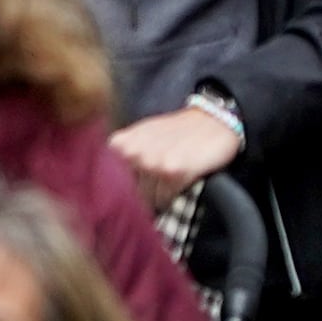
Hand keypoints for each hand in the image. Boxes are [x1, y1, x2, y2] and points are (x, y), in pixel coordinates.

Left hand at [111, 105, 246, 200]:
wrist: (214, 120)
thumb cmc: (177, 131)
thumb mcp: (143, 135)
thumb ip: (123, 156)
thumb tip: (107, 190)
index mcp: (121, 144)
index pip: (109, 184)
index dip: (123, 190)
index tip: (133, 188)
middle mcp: (133, 152)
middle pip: (129, 194)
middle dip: (142, 193)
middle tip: (158, 180)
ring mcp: (153, 163)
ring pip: (148, 199)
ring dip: (159, 195)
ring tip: (171, 177)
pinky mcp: (173, 173)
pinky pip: (165, 199)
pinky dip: (173, 196)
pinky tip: (181, 180)